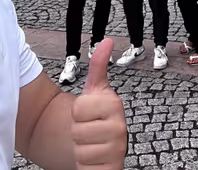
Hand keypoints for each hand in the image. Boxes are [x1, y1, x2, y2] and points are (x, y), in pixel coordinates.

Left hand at [72, 38, 126, 169]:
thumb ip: (98, 65)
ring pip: (79, 151)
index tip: (87, 113)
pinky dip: (84, 166)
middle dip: (77, 132)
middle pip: (76, 131)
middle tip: (87, 130)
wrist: (99, 145)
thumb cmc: (94, 116)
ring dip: (79, 150)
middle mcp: (121, 129)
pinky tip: (93, 159)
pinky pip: (85, 168)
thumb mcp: (95, 90)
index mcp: (115, 106)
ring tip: (90, 143)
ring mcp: (117, 151)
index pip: (77, 108)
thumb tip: (107, 40)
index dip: (76, 112)